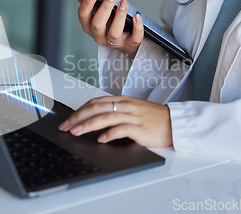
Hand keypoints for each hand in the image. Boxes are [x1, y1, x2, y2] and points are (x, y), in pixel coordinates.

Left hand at [58, 95, 172, 146]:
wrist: (175, 123)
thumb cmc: (153, 119)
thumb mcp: (132, 112)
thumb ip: (115, 114)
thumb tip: (93, 123)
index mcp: (122, 100)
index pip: (95, 102)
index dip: (79, 110)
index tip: (67, 120)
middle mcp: (125, 106)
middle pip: (96, 108)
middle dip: (78, 117)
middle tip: (65, 127)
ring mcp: (133, 116)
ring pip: (106, 117)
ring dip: (88, 125)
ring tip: (76, 132)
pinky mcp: (140, 128)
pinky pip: (122, 129)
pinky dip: (109, 134)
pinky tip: (101, 139)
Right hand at [68, 0, 143, 57]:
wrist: (123, 40)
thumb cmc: (108, 23)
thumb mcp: (94, 11)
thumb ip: (84, 0)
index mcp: (88, 26)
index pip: (83, 15)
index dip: (88, 2)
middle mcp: (99, 36)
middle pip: (97, 25)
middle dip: (105, 8)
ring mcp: (114, 42)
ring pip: (114, 34)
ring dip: (119, 17)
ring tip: (123, 2)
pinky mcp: (128, 44)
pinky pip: (134, 39)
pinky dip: (137, 28)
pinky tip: (137, 16)